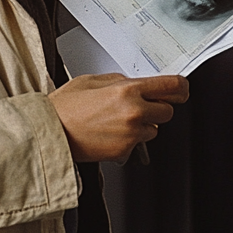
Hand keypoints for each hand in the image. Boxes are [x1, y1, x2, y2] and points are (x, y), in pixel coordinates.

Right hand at [48, 73, 188, 162]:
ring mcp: (131, 135)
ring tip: (117, 120)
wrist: (50, 134)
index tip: (182, 89)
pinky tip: (110, 132)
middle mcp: (134, 113)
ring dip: (143, 124)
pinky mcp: (124, 152)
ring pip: (154, 129)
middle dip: (157, 107)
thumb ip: (120, 81)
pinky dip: (130, 139)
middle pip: (167, 110)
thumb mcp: (93, 80)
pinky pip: (138, 143)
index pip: (171, 86)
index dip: (181, 87)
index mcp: (128, 90)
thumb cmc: (66, 107)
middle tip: (139, 105)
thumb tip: (137, 83)